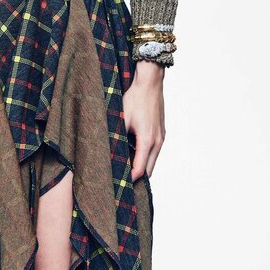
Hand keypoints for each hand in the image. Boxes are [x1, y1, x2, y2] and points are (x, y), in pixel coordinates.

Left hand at [123, 62, 165, 180]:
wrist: (150, 83)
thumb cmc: (135, 99)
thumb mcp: (121, 119)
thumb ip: (116, 138)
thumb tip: (108, 153)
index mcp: (147, 141)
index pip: (140, 170)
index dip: (130, 180)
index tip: (120, 186)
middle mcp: (157, 142)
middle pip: (149, 171)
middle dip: (137, 179)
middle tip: (123, 185)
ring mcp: (161, 138)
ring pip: (152, 162)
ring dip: (142, 169)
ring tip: (127, 174)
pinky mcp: (161, 133)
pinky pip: (154, 152)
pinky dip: (146, 159)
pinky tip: (134, 158)